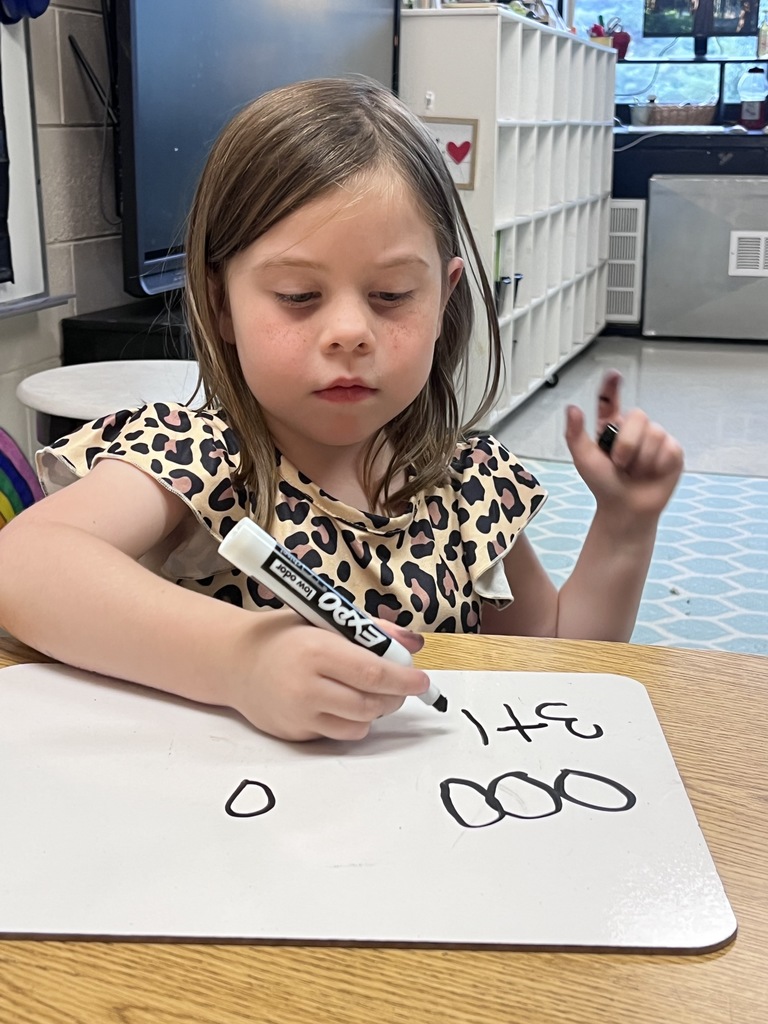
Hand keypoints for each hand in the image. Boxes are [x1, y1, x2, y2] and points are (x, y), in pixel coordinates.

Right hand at [225, 609, 429, 741]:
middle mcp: (306, 686)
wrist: (235, 661)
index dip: (404, 678)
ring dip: (375, 711)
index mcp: (317, 650)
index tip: (421, 679)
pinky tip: (344, 703)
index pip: (373, 672)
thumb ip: (371, 630)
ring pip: (359, 725)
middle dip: (395, 696)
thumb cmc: (285, 635)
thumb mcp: (325, 619)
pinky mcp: (294, 733)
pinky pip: (338, 734)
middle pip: (370, 703)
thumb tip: (413, 642)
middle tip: (402, 685)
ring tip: (372, 693)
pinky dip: (351, 721)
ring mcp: (299, 714)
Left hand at [564, 369, 683, 521]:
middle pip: (638, 416)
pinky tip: (652, 473)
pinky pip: (668, 448)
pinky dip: (657, 464)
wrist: (626, 508)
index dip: (612, 386)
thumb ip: (575, 434)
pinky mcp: (672, 452)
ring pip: (654, 433)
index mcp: (610, 427)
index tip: (613, 375)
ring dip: (641, 458)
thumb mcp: (584, 460)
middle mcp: (634, 429)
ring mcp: (655, 438)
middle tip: (620, 464)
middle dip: (627, 444)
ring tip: (635, 471)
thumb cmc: (603, 485)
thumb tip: (572, 408)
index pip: (610, 400)